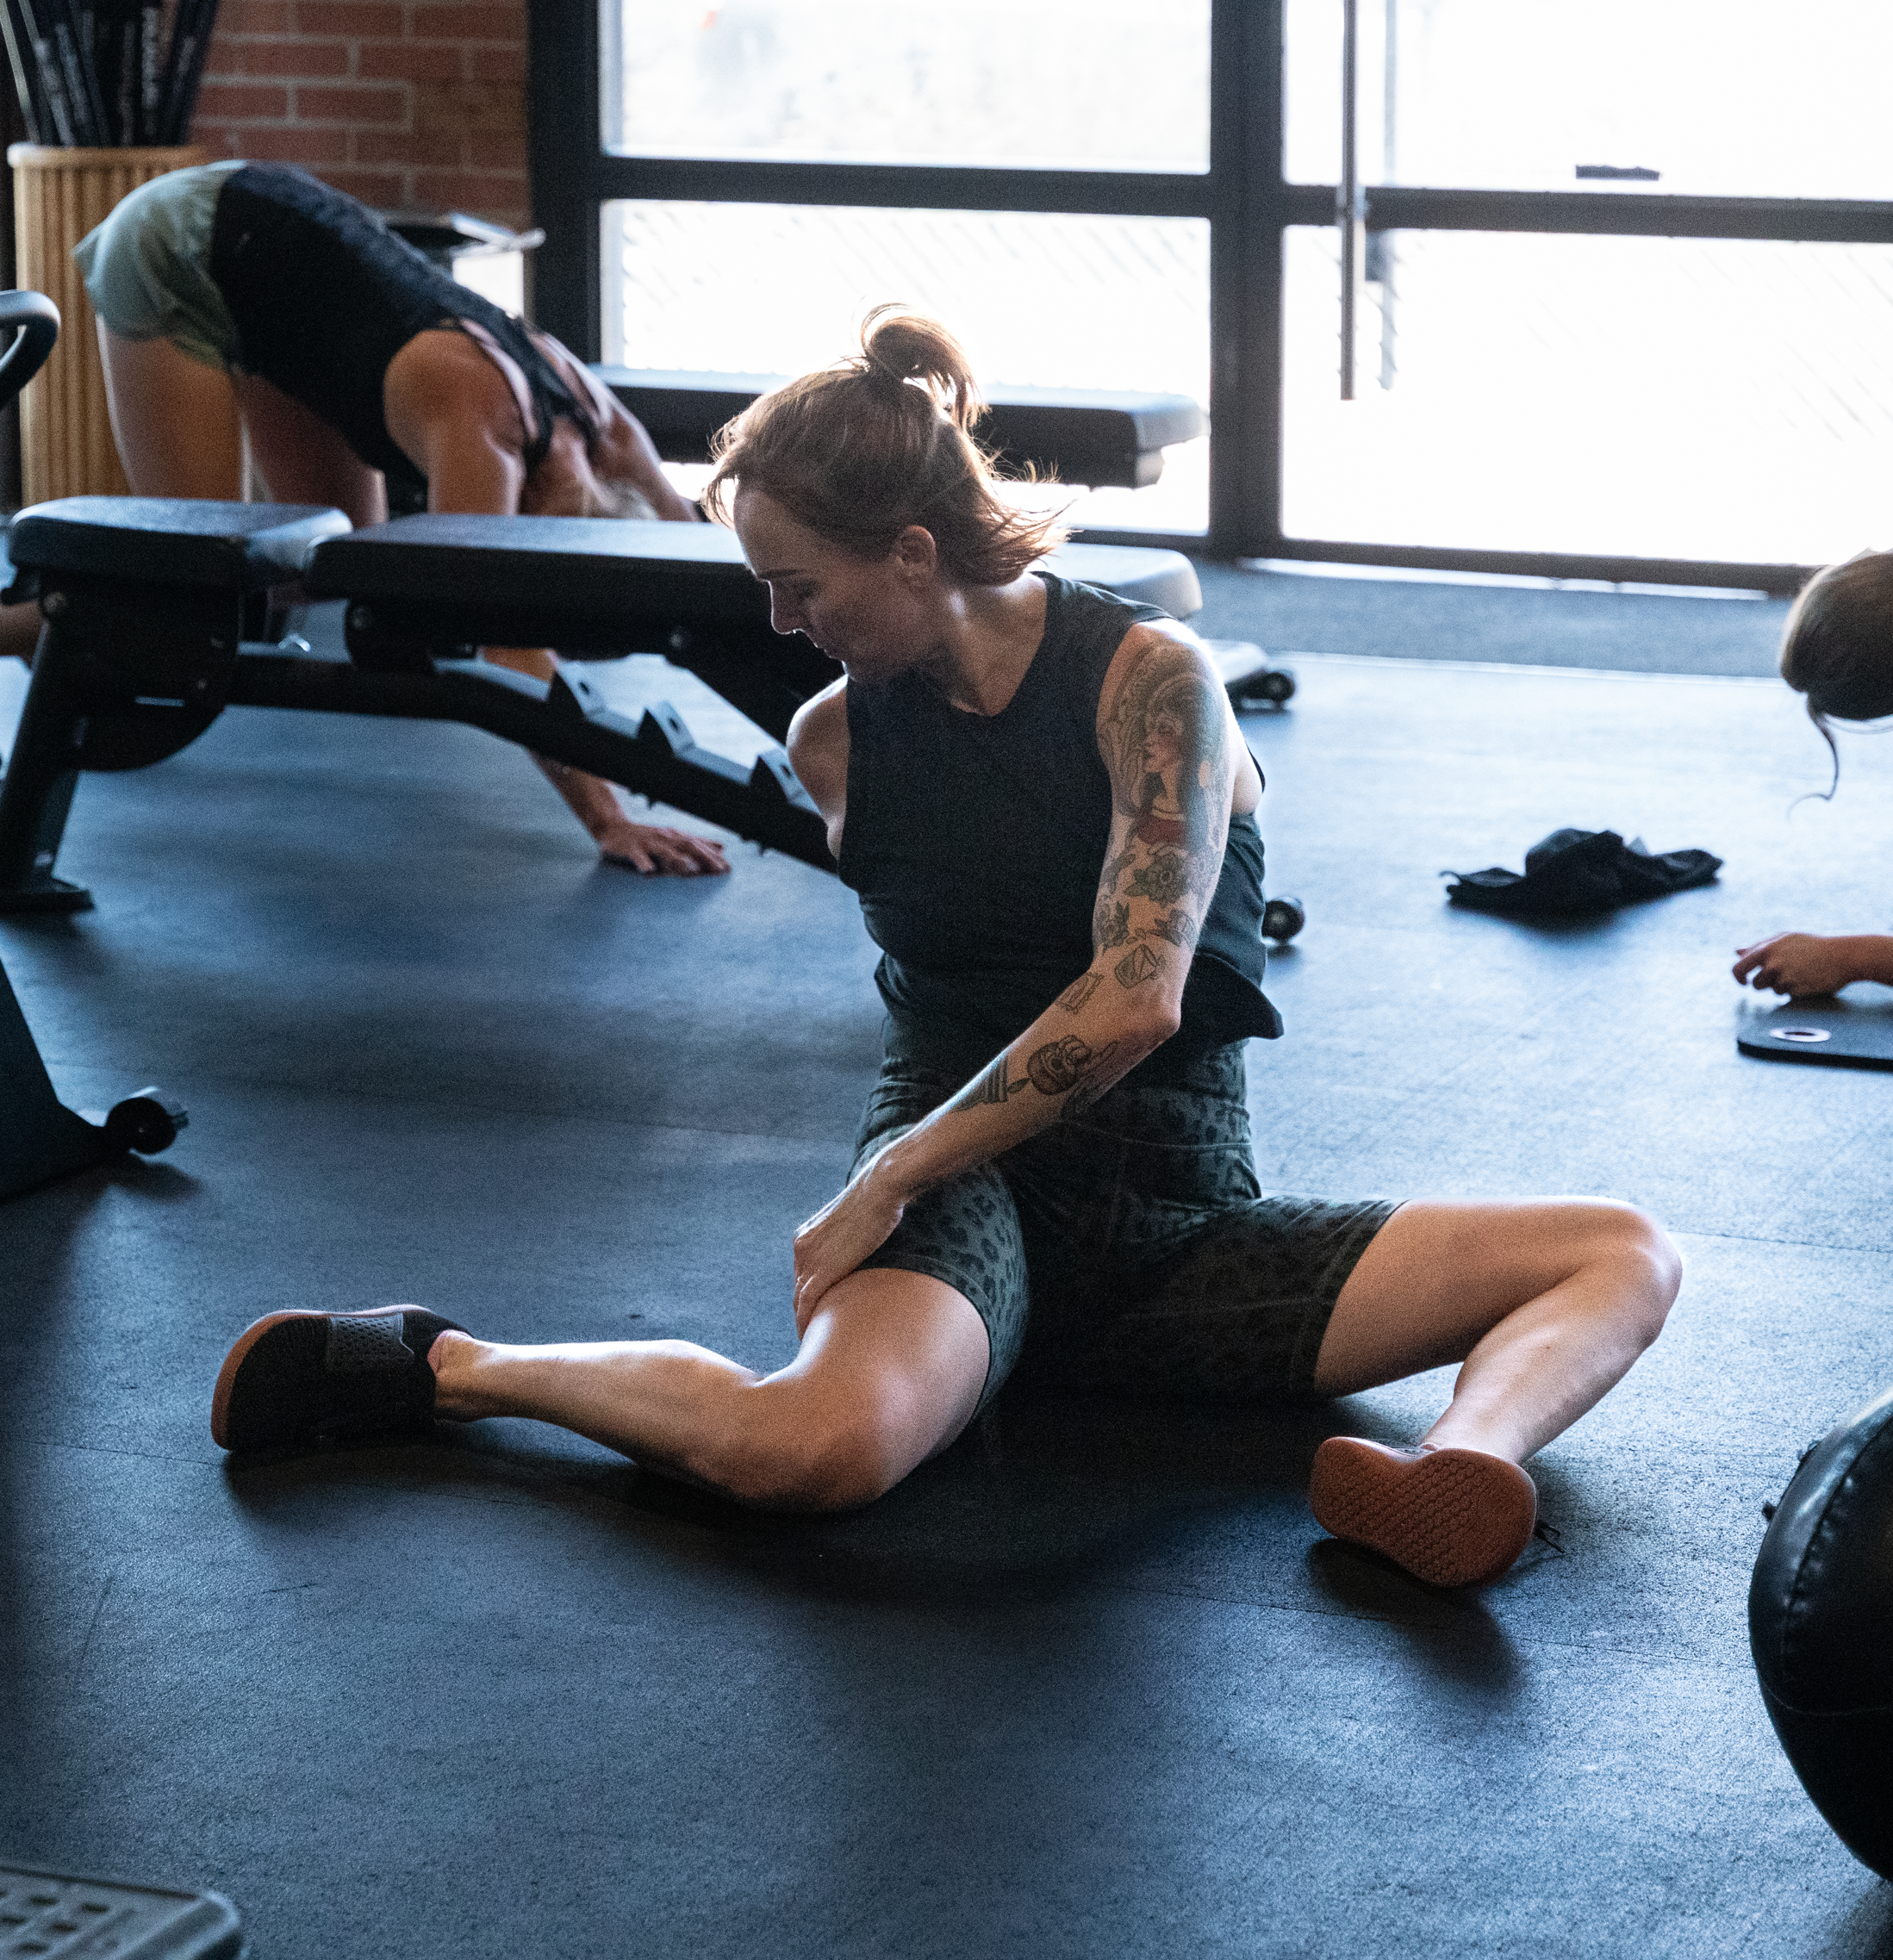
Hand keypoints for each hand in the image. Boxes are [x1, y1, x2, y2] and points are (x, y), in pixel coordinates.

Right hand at [596, 817, 730, 875]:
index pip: (698, 845)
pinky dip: (642, 862)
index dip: (713, 856)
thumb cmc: (647, 838)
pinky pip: (637, 856)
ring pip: (664, 851)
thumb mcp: (673, 839)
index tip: (728, 868)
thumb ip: (696, 844)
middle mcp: (664, 838)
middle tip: (718, 870)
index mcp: (675, 837)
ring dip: (678, 860)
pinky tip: (648, 871)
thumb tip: (723, 847)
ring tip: (690, 870)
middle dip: (704, 857)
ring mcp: (647, 842)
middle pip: (687, 846)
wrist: (613, 828)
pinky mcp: (630, 848)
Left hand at [792, 1156, 906, 1334]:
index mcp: (806, 1238)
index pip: (803, 1277)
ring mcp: (809, 1259)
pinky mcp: (822, 1270)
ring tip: (814, 1342)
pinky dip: (806, 1322)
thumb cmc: (878, 1202)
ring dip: (804, 1322)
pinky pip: (807, 1304)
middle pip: (799, 1290)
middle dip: (805, 1313)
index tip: (818, 1315)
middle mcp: (801, 1248)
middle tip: (814, 1335)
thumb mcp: (855, 1224)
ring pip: (800, 1300)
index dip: (809, 1299)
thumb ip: (851, 1243)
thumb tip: (866, 1252)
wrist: (879, 1190)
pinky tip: (811, 1337)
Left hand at [1732, 931, 1855, 996]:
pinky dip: (1795, 990)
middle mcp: (1773, 964)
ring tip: (1798, 974)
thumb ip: (1759, 946)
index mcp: (1766, 949)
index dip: (1738, 977)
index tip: (1743, 981)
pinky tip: (1807, 980)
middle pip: (1755, 984)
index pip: (1739, 968)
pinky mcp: (1797, 990)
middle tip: (1782, 975)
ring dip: (1781, 986)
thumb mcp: (1785, 939)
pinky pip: (1787, 995)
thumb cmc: (1812, 946)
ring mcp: (1785, 978)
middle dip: (1764, 983)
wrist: (1843, 956)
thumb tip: (1736, 952)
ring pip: (1772, 991)